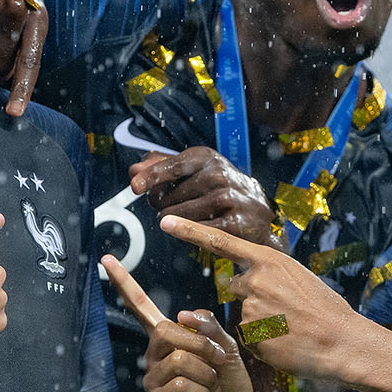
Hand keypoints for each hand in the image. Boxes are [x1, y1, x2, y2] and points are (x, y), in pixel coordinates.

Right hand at [101, 254, 255, 391]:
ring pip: (177, 360)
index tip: (107, 259)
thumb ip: (208, 327)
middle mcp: (153, 357)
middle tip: (221, 362)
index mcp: (167, 339)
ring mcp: (152, 381)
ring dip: (206, 372)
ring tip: (211, 386)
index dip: (125, 284)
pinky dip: (201, 391)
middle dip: (202, 345)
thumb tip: (181, 314)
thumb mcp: (226, 348)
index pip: (142, 308)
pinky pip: (179, 385)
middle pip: (167, 332)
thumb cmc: (230, 384)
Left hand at [130, 147, 279, 246]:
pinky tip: (191, 229)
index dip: (151, 176)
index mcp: (206, 158)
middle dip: (161, 205)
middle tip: (167, 207)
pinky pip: (195, 233)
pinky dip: (186, 233)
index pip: (173, 166)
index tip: (135, 186)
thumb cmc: (220, 187)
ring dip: (172, 222)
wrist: (257, 209)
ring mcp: (227, 199)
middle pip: (169, 197)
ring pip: (178, 217)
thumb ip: (162, 166)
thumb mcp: (194, 169)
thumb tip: (134, 170)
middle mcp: (218, 175)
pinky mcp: (233, 223)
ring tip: (181, 219)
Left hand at [157, 216, 365, 381]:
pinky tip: (285, 342)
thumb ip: (269, 274)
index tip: (166, 223)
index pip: (221, 241)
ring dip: (261, 322)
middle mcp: (255, 279)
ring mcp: (250, 306)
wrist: (342, 341)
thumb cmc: (326, 311)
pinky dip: (263, 341)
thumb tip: (245, 278)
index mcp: (268, 260)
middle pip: (237, 286)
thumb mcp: (299, 278)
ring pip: (243, 313)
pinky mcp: (249, 333)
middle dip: (255, 298)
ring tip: (291, 328)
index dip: (191, 232)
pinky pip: (248, 336)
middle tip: (288, 312)